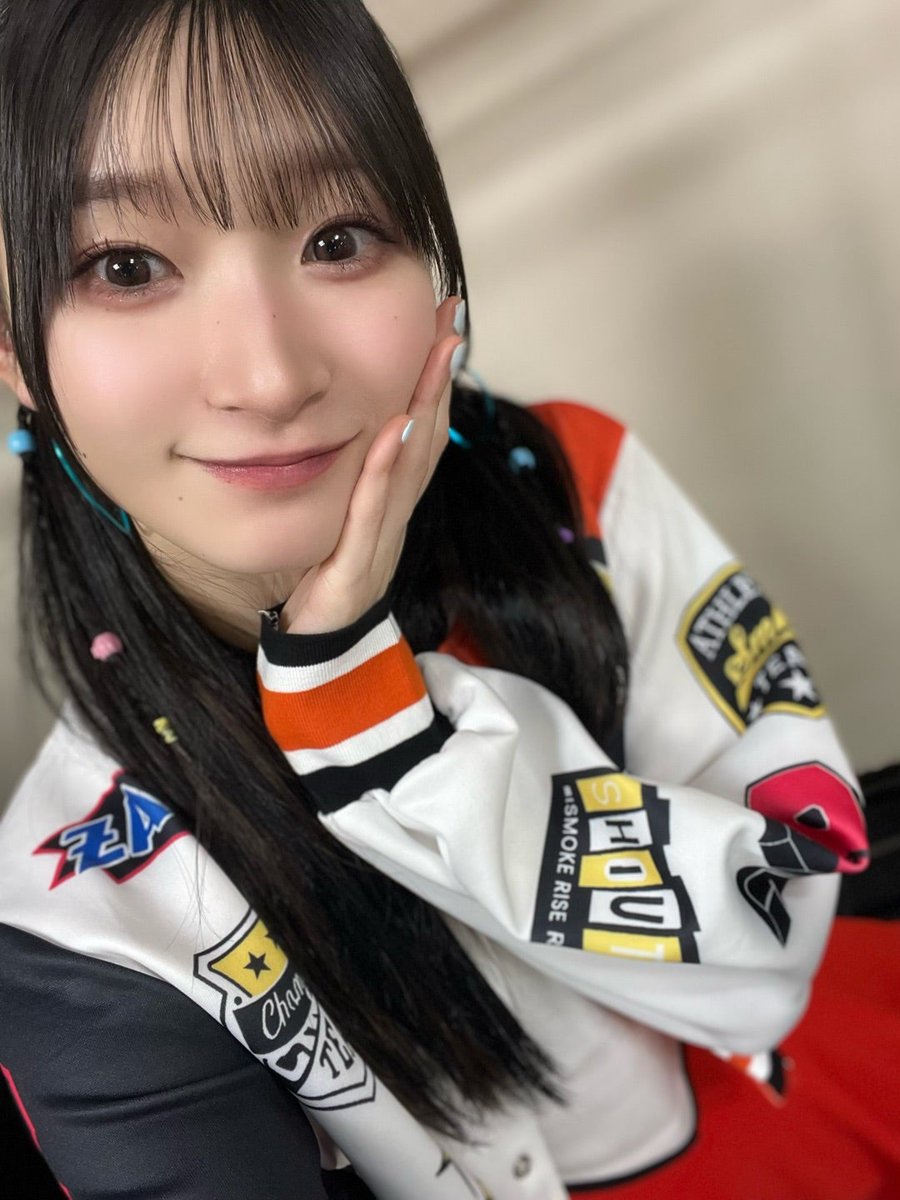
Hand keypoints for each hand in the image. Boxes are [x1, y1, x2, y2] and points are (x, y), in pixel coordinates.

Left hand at [278, 295, 463, 634]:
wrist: (320, 657)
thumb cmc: (329, 585)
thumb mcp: (347, 523)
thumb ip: (359, 482)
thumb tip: (367, 427)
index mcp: (392, 503)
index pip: (421, 432)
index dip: (435, 379)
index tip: (443, 324)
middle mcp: (395, 516)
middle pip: (427, 438)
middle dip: (439, 376)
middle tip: (451, 317)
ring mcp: (381, 541)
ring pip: (411, 467)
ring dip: (426, 406)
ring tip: (437, 352)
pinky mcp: (356, 569)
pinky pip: (372, 512)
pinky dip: (385, 469)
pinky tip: (394, 426)